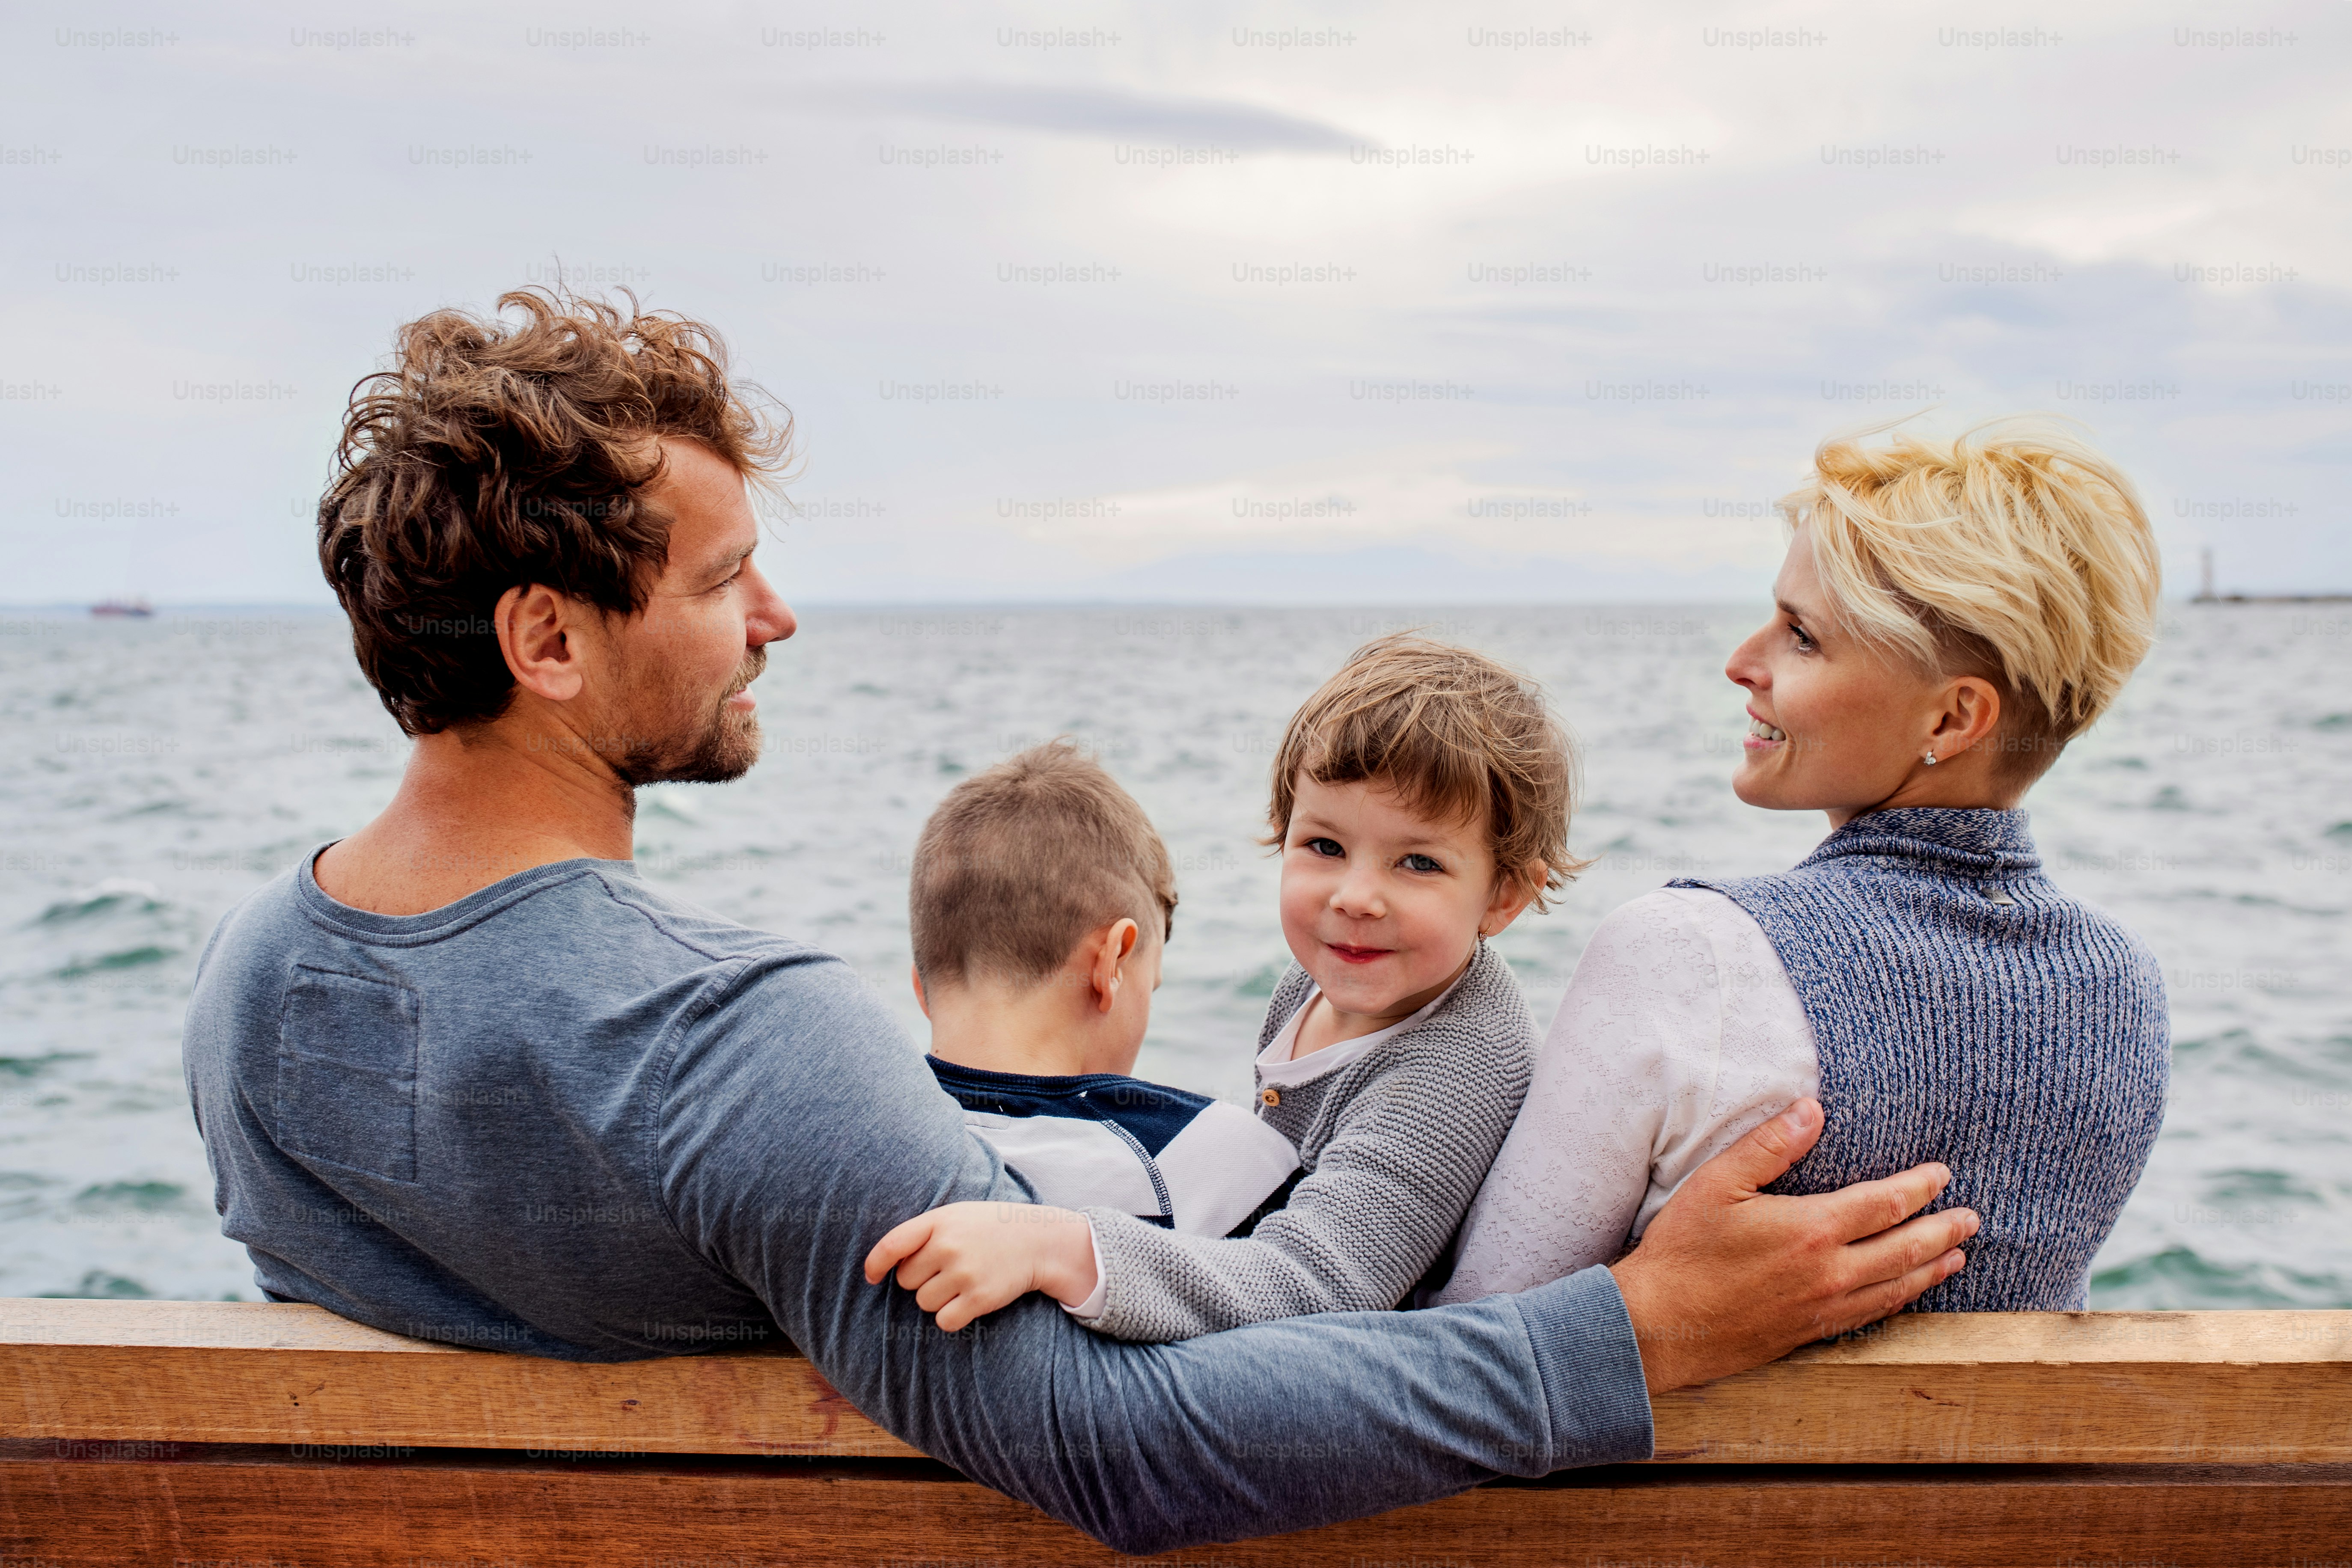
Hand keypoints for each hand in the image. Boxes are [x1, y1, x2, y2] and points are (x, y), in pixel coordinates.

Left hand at [862, 1201, 1099, 1332]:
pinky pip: (943, 1321)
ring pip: (924, 1303)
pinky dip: (952, 1317)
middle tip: (947, 1269)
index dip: (875, 1265)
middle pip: (906, 1280)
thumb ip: (923, 1233)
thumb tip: (885, 1266)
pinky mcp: (979, 1298)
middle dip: (921, 1280)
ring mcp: (964, 1272)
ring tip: (962, 1281)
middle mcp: (948, 1246)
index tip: (871, 1277)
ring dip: (937, 1299)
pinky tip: (968, 1301)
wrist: (1038, 1240)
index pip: (891, 1246)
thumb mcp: (956, 1216)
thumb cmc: (989, 1228)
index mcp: (938, 1221)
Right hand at [1608, 1099, 1977, 1393]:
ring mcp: (1823, 1308)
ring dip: (1931, 1269)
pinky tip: (1905, 1294)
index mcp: (1812, 1229)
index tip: (1942, 1175)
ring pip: (1896, 1288)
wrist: (1659, 1326)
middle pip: (1905, 1249)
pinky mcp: (1810, 1333)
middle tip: (1970, 1219)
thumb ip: (1769, 1145)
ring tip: (1956, 1257)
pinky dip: (1900, 1301)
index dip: (1918, 1187)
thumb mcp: (1718, 1183)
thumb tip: (1812, 1109)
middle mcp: (1830, 1273)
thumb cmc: (1683, 1250)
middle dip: (1943, 1231)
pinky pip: (1871, 1316)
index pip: (1884, 1204)